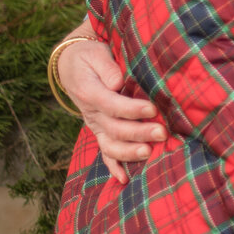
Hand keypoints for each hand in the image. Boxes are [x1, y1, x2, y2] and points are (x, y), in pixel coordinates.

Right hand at [57, 27, 166, 182]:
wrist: (72, 66)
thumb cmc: (89, 57)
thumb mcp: (95, 53)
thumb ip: (107, 67)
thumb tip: (118, 82)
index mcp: (90, 92)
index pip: (112, 104)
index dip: (132, 109)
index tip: (153, 109)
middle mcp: (91, 113)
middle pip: (115, 127)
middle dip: (139, 132)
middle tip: (162, 133)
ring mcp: (95, 125)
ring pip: (110, 144)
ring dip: (129, 151)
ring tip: (148, 153)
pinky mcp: (99, 131)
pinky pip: (105, 152)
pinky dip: (114, 166)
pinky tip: (125, 179)